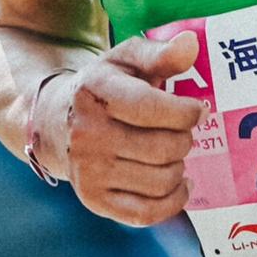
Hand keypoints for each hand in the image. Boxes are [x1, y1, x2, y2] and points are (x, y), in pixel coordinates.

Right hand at [36, 31, 204, 223]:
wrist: (58, 122)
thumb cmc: (106, 86)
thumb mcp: (127, 60)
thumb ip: (161, 53)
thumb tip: (191, 44)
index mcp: (96, 93)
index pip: (150, 108)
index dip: (186, 111)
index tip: (198, 110)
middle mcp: (87, 135)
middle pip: (163, 148)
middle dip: (184, 139)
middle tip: (182, 131)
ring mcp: (89, 171)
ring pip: (161, 181)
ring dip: (179, 167)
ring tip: (173, 152)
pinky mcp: (94, 200)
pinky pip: (147, 213)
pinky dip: (173, 201)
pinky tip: (178, 183)